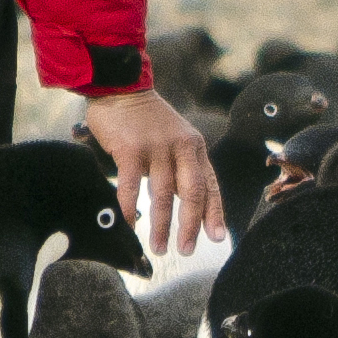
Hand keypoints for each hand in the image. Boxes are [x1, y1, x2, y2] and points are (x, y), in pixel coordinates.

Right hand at [86, 86, 224, 259]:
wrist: (121, 87)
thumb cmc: (146, 119)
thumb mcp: (175, 137)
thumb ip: (180, 166)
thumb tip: (182, 203)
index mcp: (194, 147)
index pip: (210, 185)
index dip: (214, 213)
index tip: (216, 237)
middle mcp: (181, 147)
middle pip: (192, 193)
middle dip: (191, 226)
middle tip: (187, 250)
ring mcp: (156, 148)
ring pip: (163, 196)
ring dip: (162, 226)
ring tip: (159, 247)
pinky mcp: (130, 150)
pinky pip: (132, 188)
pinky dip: (131, 210)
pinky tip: (129, 226)